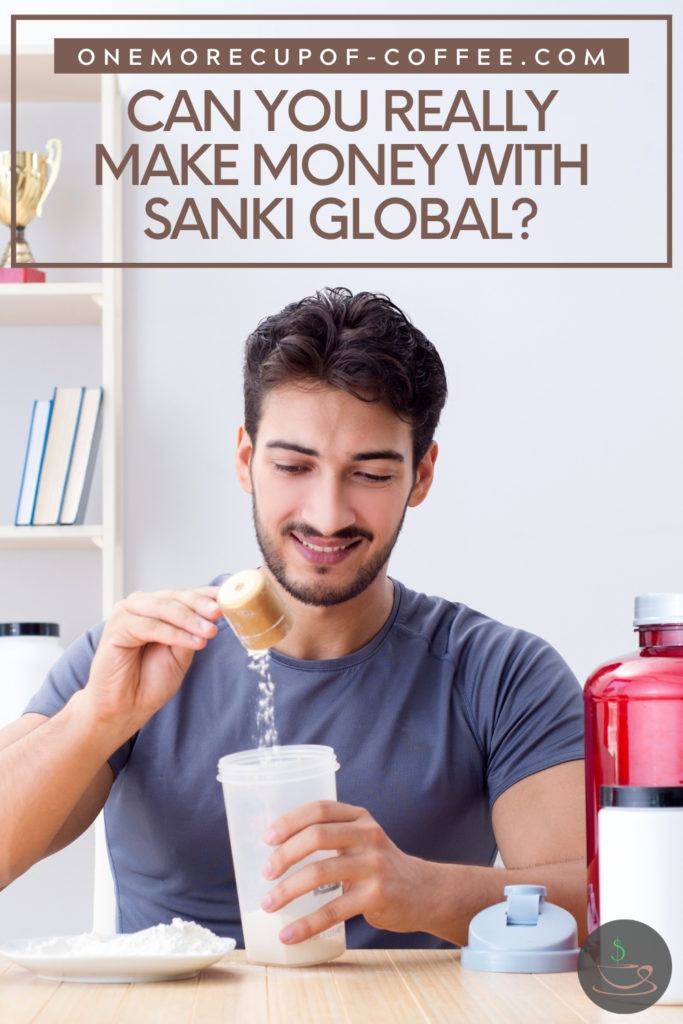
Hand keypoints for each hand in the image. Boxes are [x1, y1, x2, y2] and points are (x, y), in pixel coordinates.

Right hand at [82, 587, 221, 735]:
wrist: (125, 707)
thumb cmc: (149, 681)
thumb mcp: (181, 654)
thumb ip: (191, 632)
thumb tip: (213, 614)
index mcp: (155, 608)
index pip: (184, 595)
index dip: (206, 595)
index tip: (228, 598)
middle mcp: (140, 606)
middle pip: (175, 598)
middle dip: (200, 605)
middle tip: (220, 613)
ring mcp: (126, 614)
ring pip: (164, 609)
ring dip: (190, 620)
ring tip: (210, 631)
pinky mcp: (116, 628)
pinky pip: (151, 626)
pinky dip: (175, 633)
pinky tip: (194, 642)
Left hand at [259, 800, 431, 944]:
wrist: (424, 892)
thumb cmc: (379, 867)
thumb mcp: (361, 841)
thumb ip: (331, 837)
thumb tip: (275, 846)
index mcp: (359, 818)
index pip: (320, 809)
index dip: (290, 821)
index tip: (267, 838)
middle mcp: (368, 835)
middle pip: (317, 836)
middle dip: (284, 855)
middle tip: (266, 874)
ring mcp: (374, 865)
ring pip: (320, 872)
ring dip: (287, 889)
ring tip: (269, 904)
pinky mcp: (376, 895)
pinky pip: (333, 910)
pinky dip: (307, 924)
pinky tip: (289, 934)